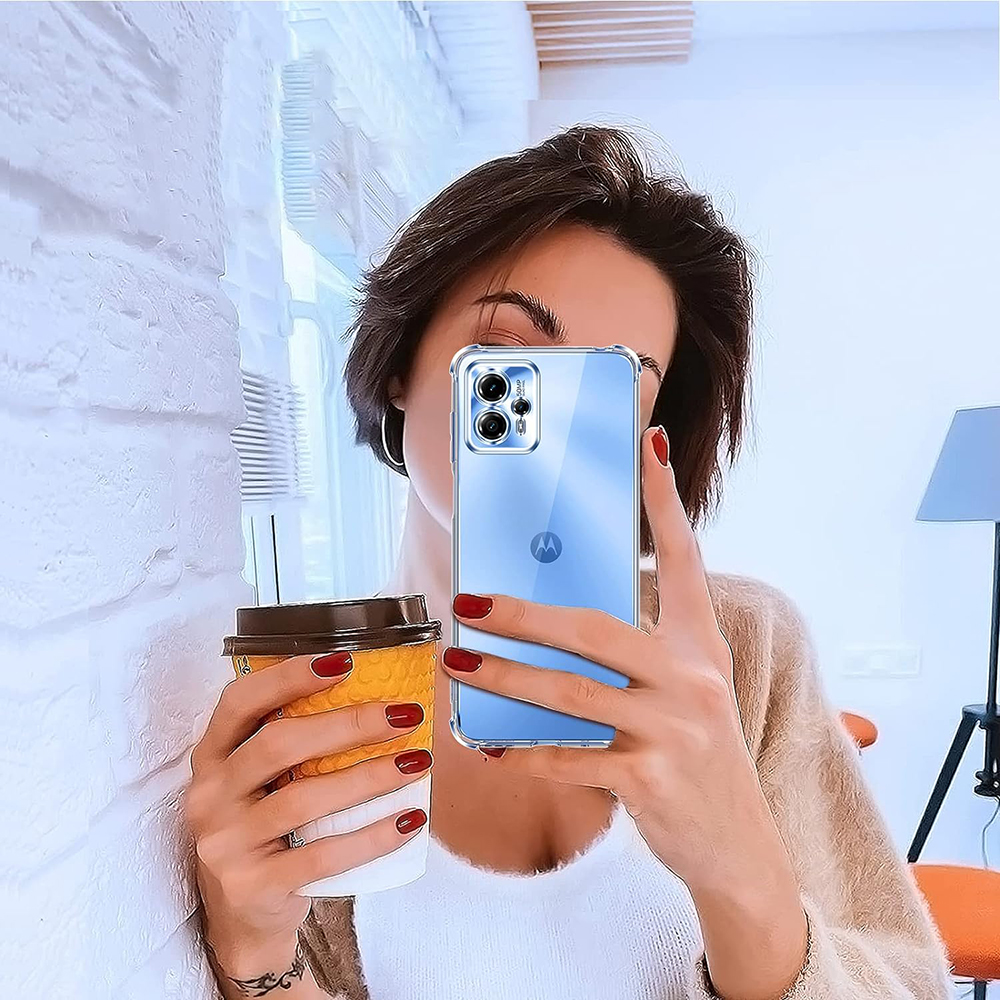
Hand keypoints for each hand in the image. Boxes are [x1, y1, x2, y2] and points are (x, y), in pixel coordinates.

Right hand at [185, 652, 431, 972]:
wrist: (244, 918)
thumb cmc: (268, 829)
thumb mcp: (262, 782)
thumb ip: (295, 742)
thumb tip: (377, 694)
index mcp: (213, 756)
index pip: (241, 701)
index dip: (289, 676)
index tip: (346, 661)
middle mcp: (210, 794)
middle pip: (278, 744)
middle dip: (348, 724)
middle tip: (404, 715)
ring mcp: (226, 843)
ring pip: (302, 799)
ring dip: (369, 777)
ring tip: (417, 762)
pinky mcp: (253, 886)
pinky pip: (322, 856)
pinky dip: (372, 837)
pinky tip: (410, 820)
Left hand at [443, 425, 806, 999]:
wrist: (739, 849)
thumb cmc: (696, 757)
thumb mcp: (683, 695)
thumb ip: (635, 656)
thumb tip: (555, 621)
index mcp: (701, 646)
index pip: (685, 558)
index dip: (664, 500)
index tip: (645, 446)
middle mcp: (693, 677)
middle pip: (597, 627)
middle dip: (525, 612)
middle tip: (469, 599)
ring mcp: (676, 729)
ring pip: (572, 690)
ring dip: (505, 677)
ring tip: (458, 662)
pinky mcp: (652, 779)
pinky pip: (571, 757)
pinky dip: (524, 751)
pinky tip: (488, 744)